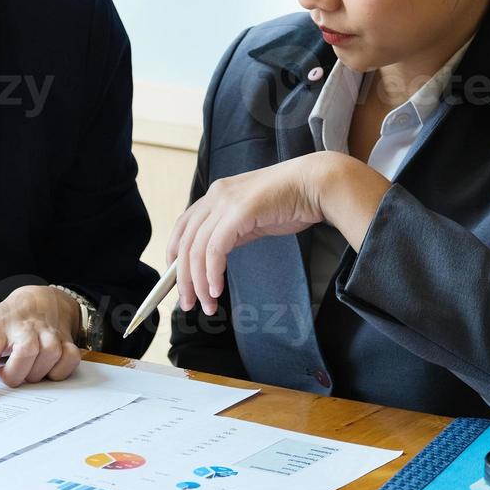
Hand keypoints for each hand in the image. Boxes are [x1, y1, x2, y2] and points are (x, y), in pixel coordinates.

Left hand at [0, 286, 82, 399]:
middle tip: (7, 370)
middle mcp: (24, 329)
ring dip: (32, 375)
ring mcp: (49, 336)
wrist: (41, 300)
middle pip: (20, 365)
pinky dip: (54, 373)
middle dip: (12, 376)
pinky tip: (45, 364)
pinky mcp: (67, 343)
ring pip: (42, 370)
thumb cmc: (5, 320)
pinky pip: (63, 370)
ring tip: (25, 364)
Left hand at [167, 153, 389, 315]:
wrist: (314, 184)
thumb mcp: (250, 217)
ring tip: (207, 304)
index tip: (177, 281)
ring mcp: (226, 202)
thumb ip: (230, 232)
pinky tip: (216, 288)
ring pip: (198, 248)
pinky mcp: (239, 212)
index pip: (182, 227)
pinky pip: (216, 248)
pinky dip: (212, 271)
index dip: (174, 255)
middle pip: (185, 242)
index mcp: (215, 195)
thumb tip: (213, 258)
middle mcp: (215, 195)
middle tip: (188, 304)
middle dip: (183, 278)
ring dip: (198, 282)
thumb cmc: (288, 202)